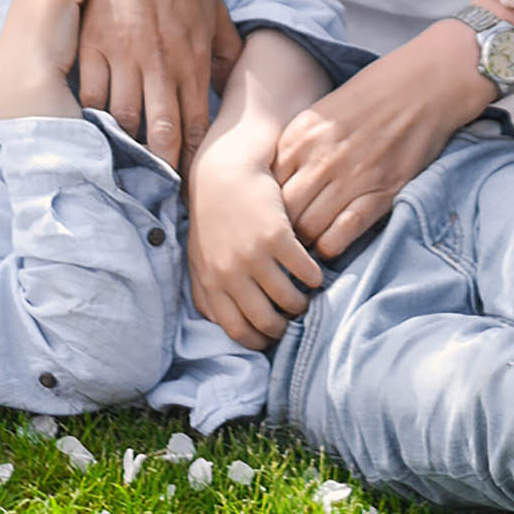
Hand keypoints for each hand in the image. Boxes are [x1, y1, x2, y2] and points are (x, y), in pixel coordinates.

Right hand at [0, 0, 234, 169]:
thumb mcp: (214, 12)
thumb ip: (225, 52)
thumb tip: (238, 86)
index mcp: (192, 59)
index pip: (195, 122)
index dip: (193, 158)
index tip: (192, 184)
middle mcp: (159, 63)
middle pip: (160, 131)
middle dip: (160, 168)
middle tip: (159, 194)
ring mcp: (123, 56)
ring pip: (123, 118)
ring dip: (125, 148)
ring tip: (124, 174)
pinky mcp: (93, 46)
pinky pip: (90, 93)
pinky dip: (91, 118)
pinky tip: (93, 137)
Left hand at [186, 135, 323, 349]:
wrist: (223, 172)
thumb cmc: (211, 216)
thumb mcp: (199, 255)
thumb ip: (206, 290)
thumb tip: (216, 323)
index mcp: (210, 282)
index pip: (236, 330)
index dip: (257, 341)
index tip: (270, 338)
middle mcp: (229, 274)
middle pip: (264, 321)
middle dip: (282, 328)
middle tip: (291, 320)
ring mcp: (252, 256)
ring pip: (288, 300)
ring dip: (301, 304)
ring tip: (304, 297)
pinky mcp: (275, 236)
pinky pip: (304, 271)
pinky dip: (314, 277)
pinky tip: (314, 273)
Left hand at [273, 27, 490, 258]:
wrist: (422, 85)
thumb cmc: (370, 97)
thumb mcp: (320, 114)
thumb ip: (296, 147)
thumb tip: (277, 184)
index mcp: (299, 137)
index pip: (266, 188)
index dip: (266, 207)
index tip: (272, 216)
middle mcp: (319, 158)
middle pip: (283, 213)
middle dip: (282, 230)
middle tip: (286, 239)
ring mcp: (350, 177)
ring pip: (308, 228)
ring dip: (305, 242)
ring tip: (307, 245)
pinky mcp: (380, 192)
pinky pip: (342, 233)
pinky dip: (331, 246)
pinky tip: (331, 243)